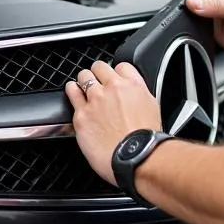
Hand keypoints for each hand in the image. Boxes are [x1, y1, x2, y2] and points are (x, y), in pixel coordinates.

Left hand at [66, 60, 161, 183]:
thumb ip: (139, 96)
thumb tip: (133, 96)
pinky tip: (74, 95)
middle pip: (100, 66)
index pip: (122, 65)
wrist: (135, 158)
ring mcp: (95, 99)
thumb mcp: (152, 109)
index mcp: (133, 86)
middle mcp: (114, 88)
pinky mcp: (81, 114)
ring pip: (83, 76)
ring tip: (83, 88)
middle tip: (97, 83)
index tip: (114, 79)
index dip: (116, 73)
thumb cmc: (145, 141)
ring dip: (83, 81)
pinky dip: (72, 92)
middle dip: (98, 74)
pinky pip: (71, 92)